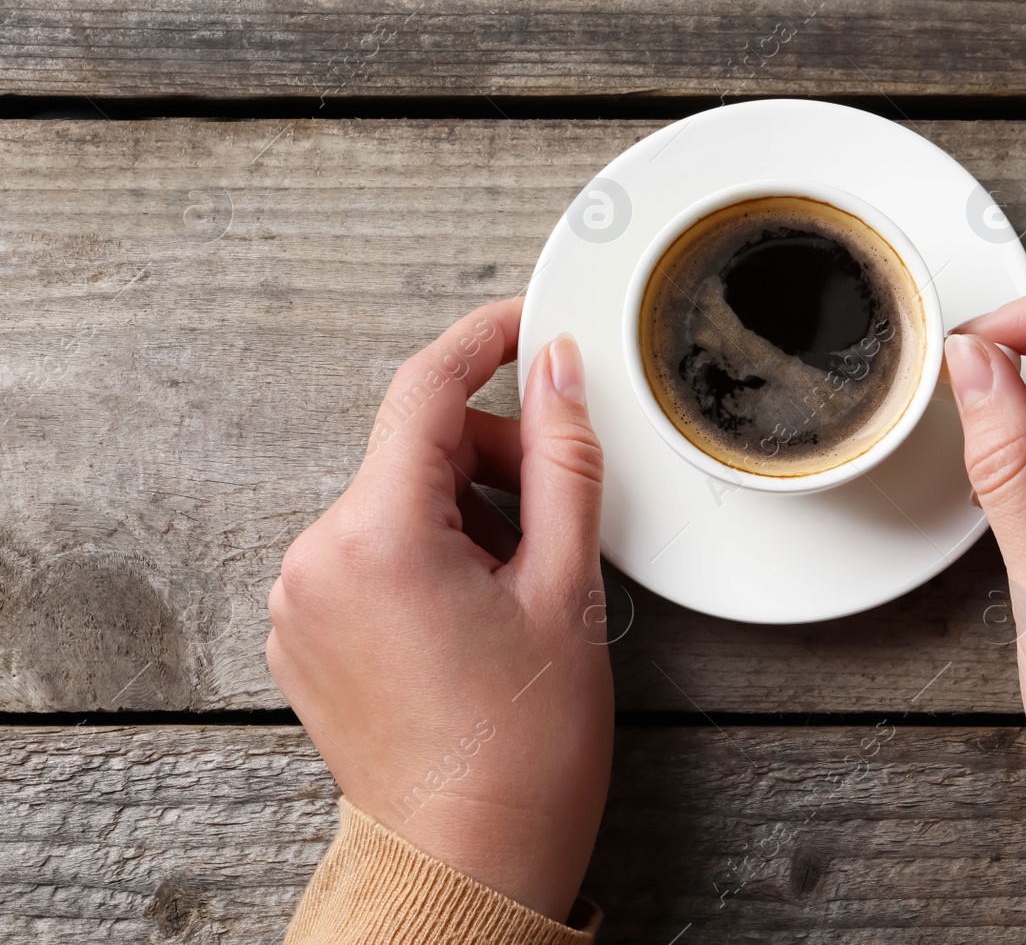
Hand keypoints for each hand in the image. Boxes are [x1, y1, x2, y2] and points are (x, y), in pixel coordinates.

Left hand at [266, 298, 611, 921]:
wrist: (470, 861)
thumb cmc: (520, 751)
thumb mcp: (565, 587)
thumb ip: (562, 461)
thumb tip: (558, 374)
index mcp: (374, 538)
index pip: (424, 390)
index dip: (484, 342)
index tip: (523, 325)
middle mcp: (315, 561)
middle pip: (412, 451)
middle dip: (491, 462)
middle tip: (556, 519)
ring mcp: (300, 604)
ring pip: (394, 503)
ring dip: (463, 514)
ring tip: (519, 589)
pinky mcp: (304, 637)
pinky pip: (369, 554)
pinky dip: (427, 556)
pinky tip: (476, 612)